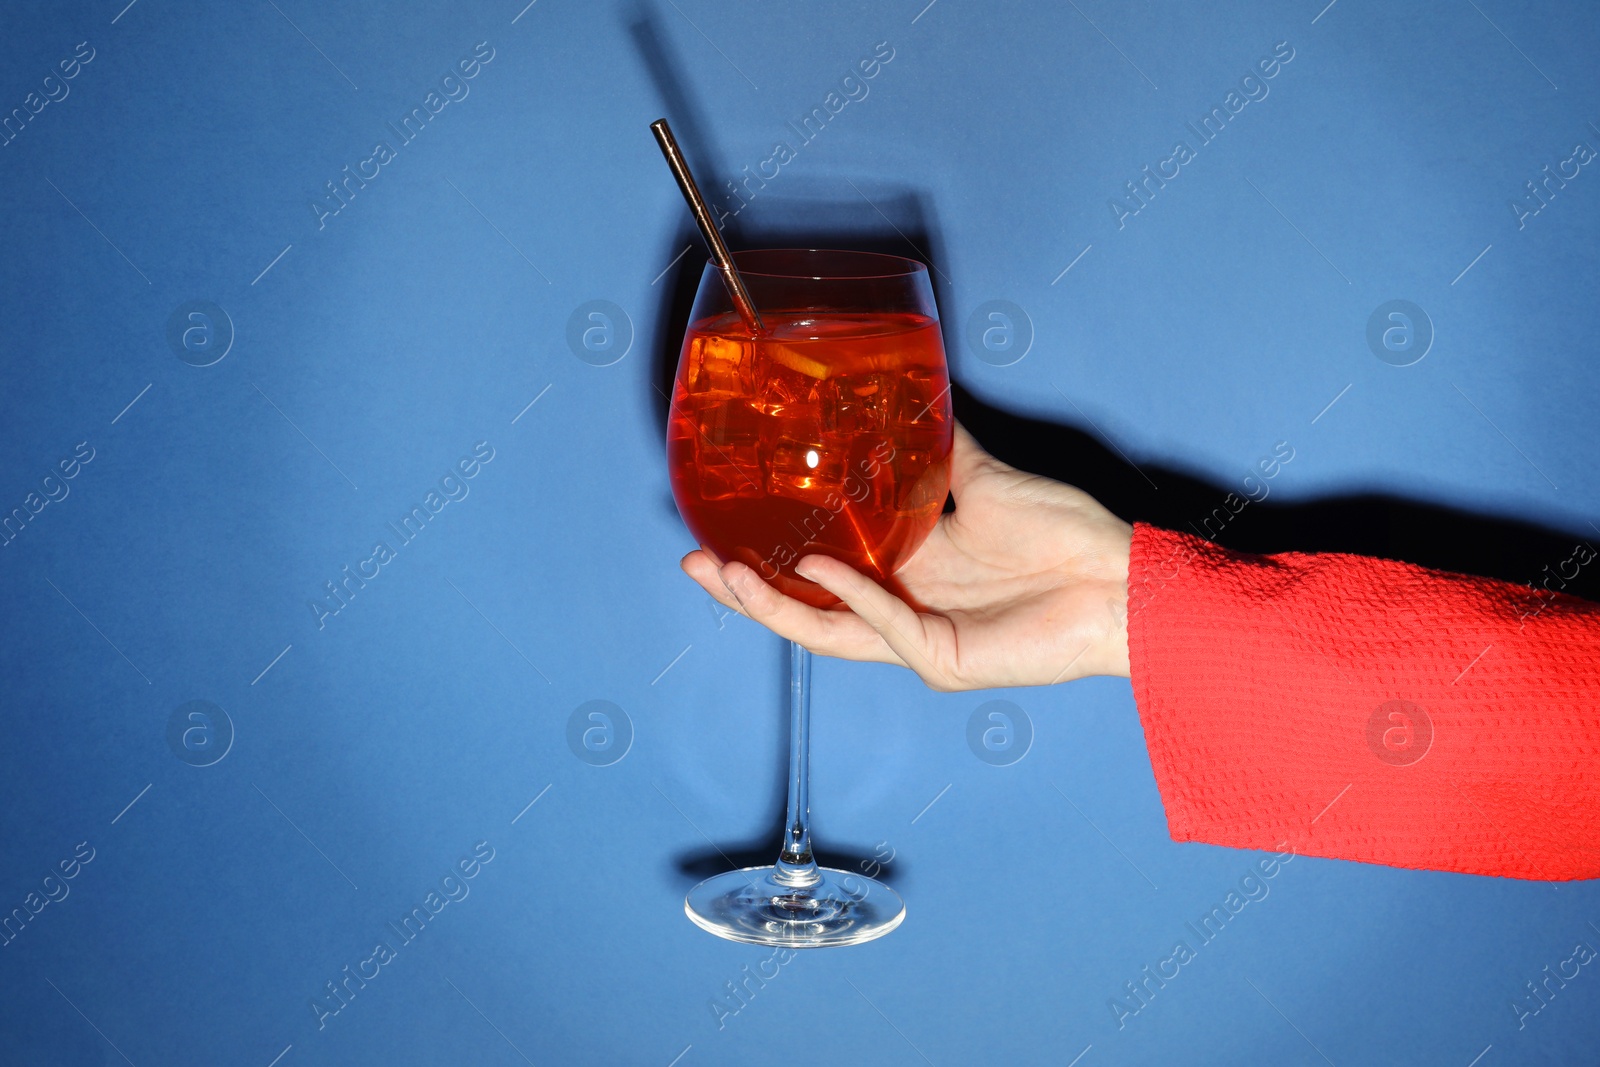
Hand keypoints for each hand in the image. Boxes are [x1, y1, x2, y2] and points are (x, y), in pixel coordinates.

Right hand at [681, 423, 1132, 689]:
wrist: (1122, 579)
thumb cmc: (1065, 535)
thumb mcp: (986, 479)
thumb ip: (943, 447)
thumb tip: (912, 397)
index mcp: (908, 575)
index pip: (822, 575)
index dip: (770, 559)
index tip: (719, 531)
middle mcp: (905, 612)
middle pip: (808, 611)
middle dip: (745, 591)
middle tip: (694, 562)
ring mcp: (920, 642)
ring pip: (828, 630)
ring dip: (773, 603)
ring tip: (724, 572)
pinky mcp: (945, 660)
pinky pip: (884, 626)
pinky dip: (849, 596)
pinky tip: (815, 567)